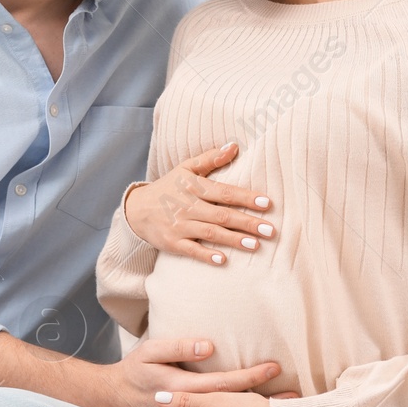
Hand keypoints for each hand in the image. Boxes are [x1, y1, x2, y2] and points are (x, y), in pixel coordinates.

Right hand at [100, 338, 290, 406]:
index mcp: (181, 388)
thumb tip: (208, 347)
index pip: (224, 382)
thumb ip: (178, 348)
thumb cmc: (132, 372)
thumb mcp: (149, 351)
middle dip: (264, 402)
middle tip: (294, 399)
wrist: (109, 400)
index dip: (250, 375)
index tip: (275, 368)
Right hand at [123, 141, 275, 265]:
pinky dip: (206, 256)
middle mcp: (187, 207)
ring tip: (256, 245)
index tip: (267, 203)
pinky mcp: (173, 243)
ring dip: (234, 240)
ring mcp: (180, 226)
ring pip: (210, 233)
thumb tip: (234, 146)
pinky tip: (223, 260)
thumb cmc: (168, 187)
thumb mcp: (185, 168)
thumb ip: (210, 158)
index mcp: (193, 187)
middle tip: (271, 230)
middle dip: (247, 223)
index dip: (246, 198)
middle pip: (222, 215)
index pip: (224, 192)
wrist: (136, 209)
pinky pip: (191, 250)